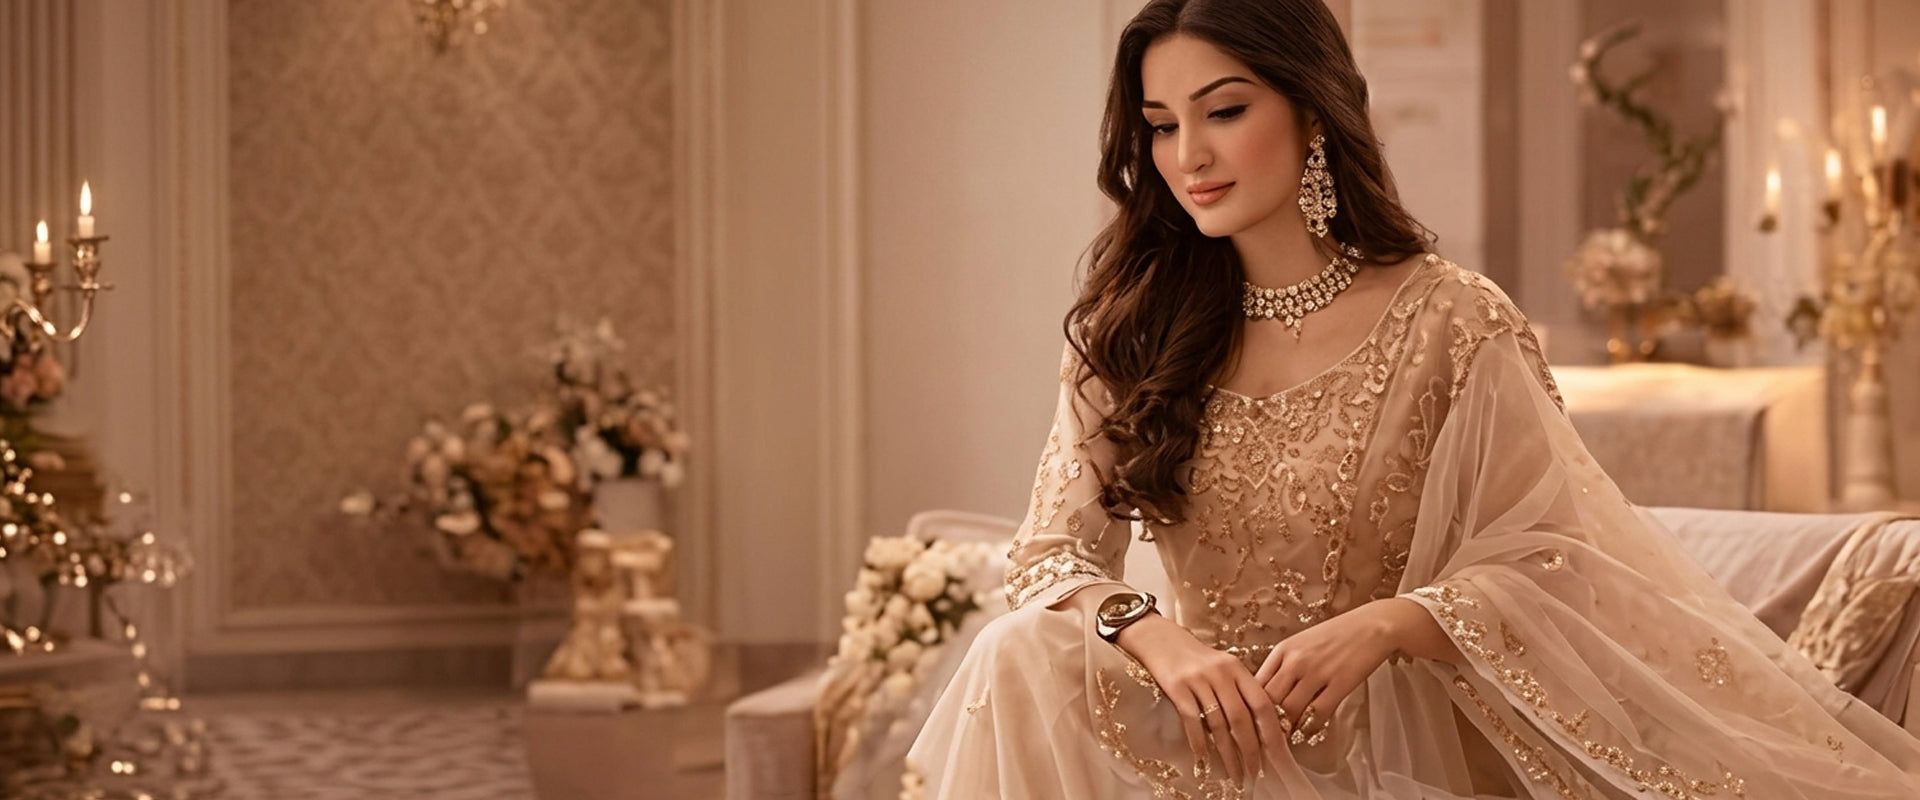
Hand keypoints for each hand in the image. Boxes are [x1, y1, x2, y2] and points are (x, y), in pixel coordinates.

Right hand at [1116, 613, 1285, 784]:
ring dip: (1227, 754)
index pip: (1262, 703)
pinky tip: (1204, 760)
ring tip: (1233, 775)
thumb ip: (1242, 690)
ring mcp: (1198, 679)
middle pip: (1241, 718)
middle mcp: (1221, 673)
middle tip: (1254, 774)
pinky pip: (1192, 720)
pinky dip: (1199, 742)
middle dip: (1250, 750)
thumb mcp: (1224, 668)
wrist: (1161, 639)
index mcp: (1238, 668)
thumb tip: (1263, 727)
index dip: (1271, 731)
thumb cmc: (1197, 659)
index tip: (1276, 756)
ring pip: (1218, 724)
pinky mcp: (1176, 686)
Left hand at [1253, 599, 1402, 745]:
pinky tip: (1307, 733)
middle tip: (1263, 738)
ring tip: (1284, 740)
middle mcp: (1295, 660)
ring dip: (1285, 730)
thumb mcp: (1301, 643)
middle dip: (1263, 722)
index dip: (1250, 707)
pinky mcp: (1339, 684)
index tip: (1251, 722)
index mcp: (1282, 649)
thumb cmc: (1336, 635)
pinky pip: (1316, 714)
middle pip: (1268, 700)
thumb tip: (1266, 695)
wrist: (1373, 625)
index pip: (1255, 685)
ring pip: (1289, 711)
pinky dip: (1308, 728)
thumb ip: (1283, 666)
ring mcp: (1316, 672)